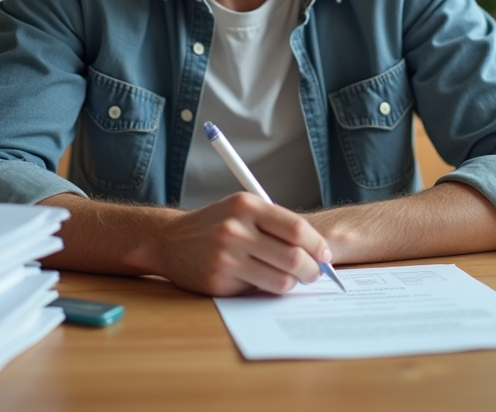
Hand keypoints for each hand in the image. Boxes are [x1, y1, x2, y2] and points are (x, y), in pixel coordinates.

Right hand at [155, 192, 329, 295]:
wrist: (170, 240)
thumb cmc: (216, 224)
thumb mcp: (242, 209)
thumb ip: (276, 224)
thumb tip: (317, 249)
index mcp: (246, 205)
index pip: (295, 228)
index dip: (317, 244)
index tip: (325, 254)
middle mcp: (235, 229)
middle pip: (293, 256)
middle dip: (312, 269)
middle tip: (315, 273)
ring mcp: (226, 257)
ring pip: (281, 279)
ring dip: (294, 283)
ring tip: (292, 278)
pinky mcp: (219, 281)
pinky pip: (259, 290)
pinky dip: (269, 288)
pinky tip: (265, 280)